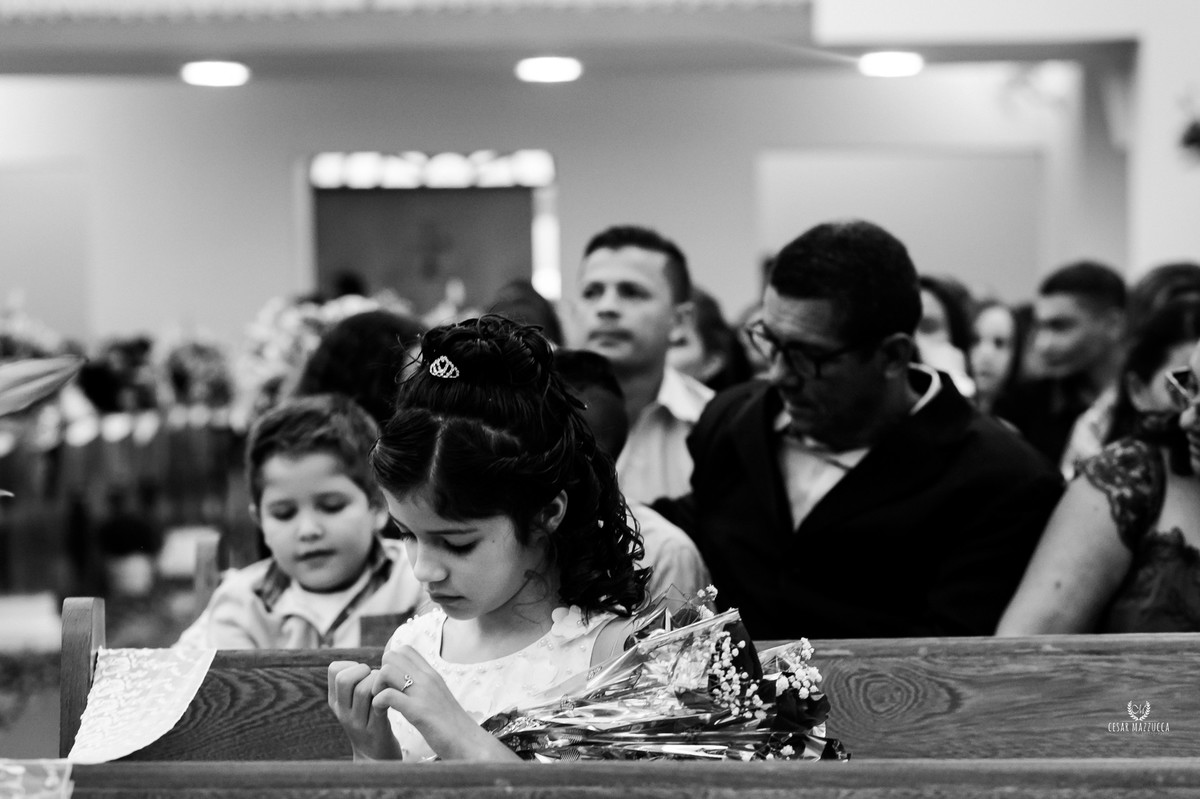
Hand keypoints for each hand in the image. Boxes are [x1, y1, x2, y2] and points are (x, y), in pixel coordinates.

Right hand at [328, 660, 402, 760]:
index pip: (334, 669)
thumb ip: (361, 679)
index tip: (364, 673)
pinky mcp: (374, 729)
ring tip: (385, 688)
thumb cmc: (371, 719)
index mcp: (336, 700)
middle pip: (345, 678)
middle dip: (364, 670)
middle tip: (375, 678)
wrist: (375, 757)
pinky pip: (379, 704)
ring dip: (379, 682)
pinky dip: (388, 695)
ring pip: (363, 689)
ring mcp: (356, 721)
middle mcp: (342, 710)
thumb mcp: (358, 701)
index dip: (352, 664)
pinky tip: (393, 697)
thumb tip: (388, 646)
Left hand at [371, 645, 516, 761]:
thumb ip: (425, 687)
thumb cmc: (452, 726)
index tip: (388, 681)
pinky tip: (382, 712)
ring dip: (377, 686)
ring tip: (380, 702)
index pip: (405, 649)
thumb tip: (408, 683)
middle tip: (382, 692)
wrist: (469, 743)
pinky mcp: (418, 711)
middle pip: (392, 656)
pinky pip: (388, 695)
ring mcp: (423, 693)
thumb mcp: (439, 698)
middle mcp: (428, 678)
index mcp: (432, 674)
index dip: (390, 662)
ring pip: (387, 671)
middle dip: (380, 672)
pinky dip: (378, 702)